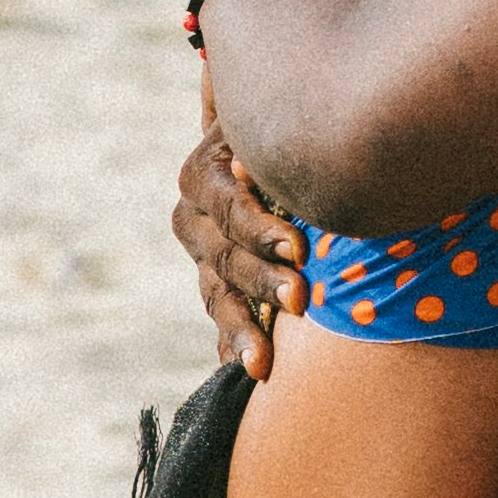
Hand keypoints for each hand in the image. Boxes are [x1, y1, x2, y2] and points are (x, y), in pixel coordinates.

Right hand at [172, 115, 305, 375]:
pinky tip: (244, 372)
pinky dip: (232, 343)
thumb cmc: (288, 129)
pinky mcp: (213, 281)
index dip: (259, 229)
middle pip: (224, 256)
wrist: (264, 149)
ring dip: (241, 328)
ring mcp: (202, 254)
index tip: (297, 249)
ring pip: (216, 295)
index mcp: (207, 174)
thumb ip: (277, 139)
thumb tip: (260, 135)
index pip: (229, 206)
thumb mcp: (278, 126)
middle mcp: (195, 216)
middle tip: (302, 301)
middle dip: (263, 281)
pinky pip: (220, 314)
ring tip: (262, 364)